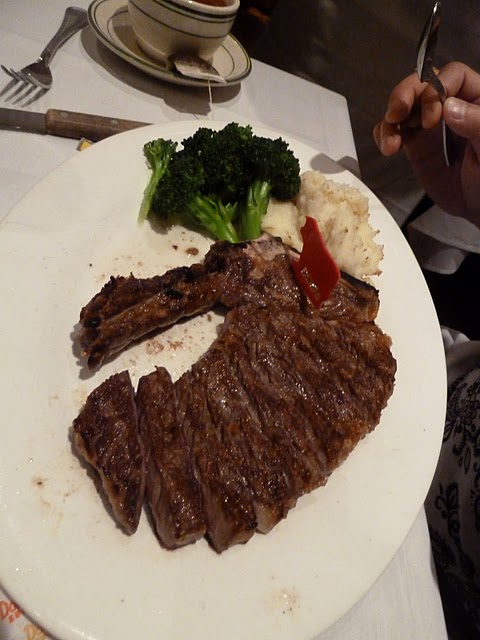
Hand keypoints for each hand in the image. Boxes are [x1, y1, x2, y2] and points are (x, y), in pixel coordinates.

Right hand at [373, 62, 479, 225]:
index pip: (452, 77)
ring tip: (390, 145)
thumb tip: (448, 106)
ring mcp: (430, 127)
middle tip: (396, 114)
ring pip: (403, 108)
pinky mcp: (415, 148)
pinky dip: (384, 135)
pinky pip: (395, 133)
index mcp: (476, 98)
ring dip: (390, 121)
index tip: (432, 118)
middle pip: (422, 85)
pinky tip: (387, 148)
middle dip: (404, 96)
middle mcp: (450, 106)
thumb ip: (477, 123)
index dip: (437, 89)